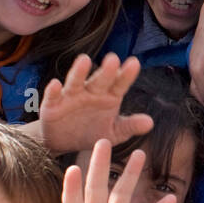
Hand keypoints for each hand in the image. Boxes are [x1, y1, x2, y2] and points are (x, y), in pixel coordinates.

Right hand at [37, 53, 152, 154]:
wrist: (64, 143)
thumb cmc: (92, 132)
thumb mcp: (113, 133)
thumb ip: (130, 126)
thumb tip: (150, 123)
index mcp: (108, 97)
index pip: (120, 84)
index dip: (126, 75)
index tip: (134, 63)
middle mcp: (91, 92)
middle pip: (100, 80)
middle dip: (106, 71)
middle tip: (113, 59)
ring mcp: (71, 96)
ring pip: (75, 82)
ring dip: (79, 72)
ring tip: (84, 60)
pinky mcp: (53, 105)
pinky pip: (53, 96)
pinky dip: (53, 90)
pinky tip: (55, 84)